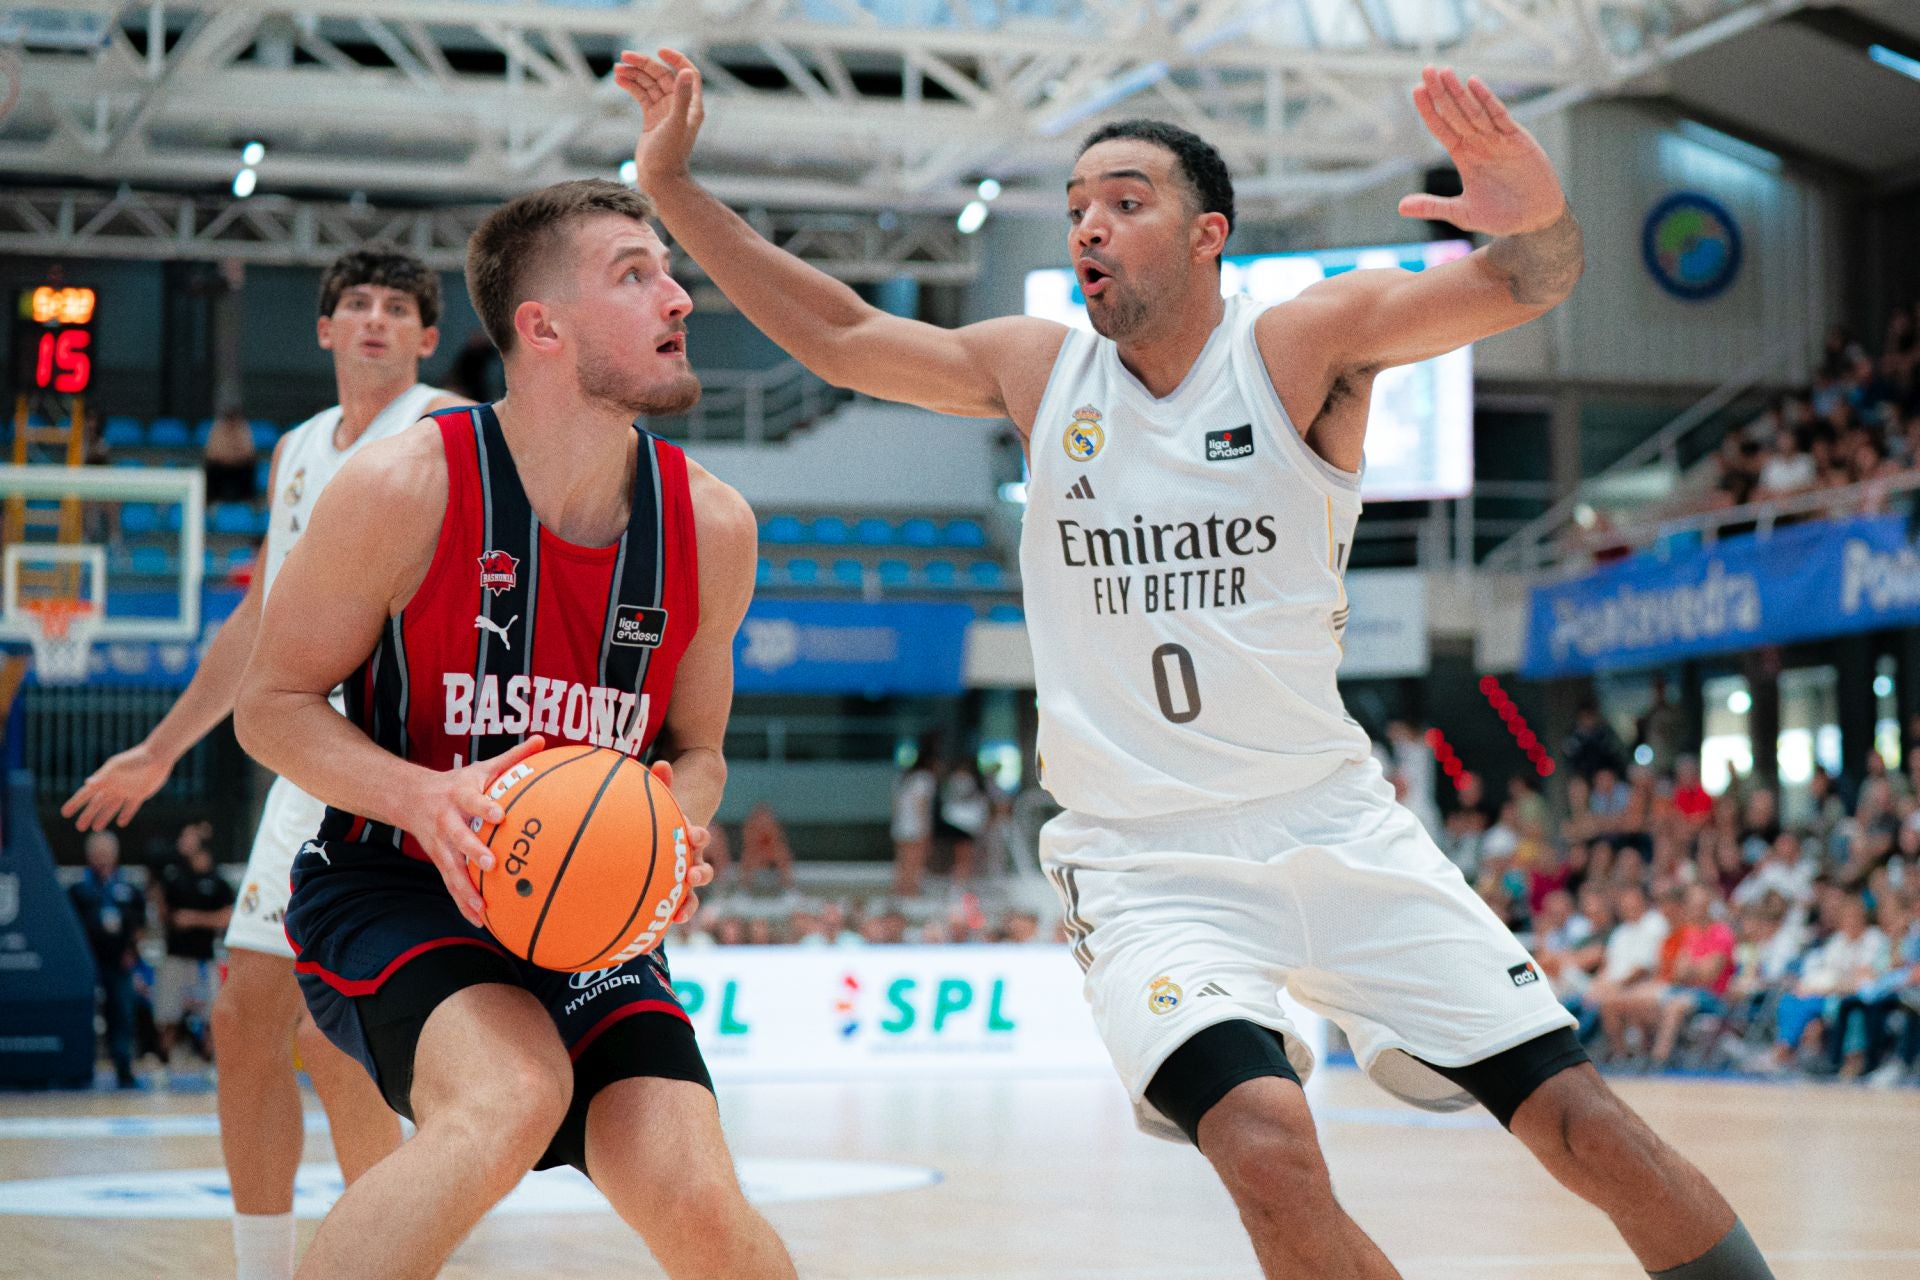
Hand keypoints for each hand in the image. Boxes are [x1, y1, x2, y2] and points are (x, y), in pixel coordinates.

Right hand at [62, 741, 171, 831]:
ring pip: (112, 807)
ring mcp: (127, 790)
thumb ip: (103, 776)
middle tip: (79, 827)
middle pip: (97, 804)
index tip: (64, 813)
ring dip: (103, 818)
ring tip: (96, 828)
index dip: (75, 803)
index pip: (86, 794)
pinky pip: (131, 807)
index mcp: (105, 779)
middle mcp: (114, 786)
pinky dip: (126, 815)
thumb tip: (87, 783)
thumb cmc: (135, 759)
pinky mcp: (140, 794)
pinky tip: (121, 823)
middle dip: (88, 815)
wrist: (158, 756)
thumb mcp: (118, 767)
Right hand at [412, 736, 548, 927]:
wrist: (410, 797)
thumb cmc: (458, 782)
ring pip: (452, 869)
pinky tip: (479, 921)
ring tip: (483, 907)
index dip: (485, 807)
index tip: (500, 814)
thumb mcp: (481, 767)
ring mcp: (441, 845)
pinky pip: (451, 884)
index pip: (473, 800)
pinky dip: (462, 903)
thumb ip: (512, 757)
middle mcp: (447, 821)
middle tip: (492, 863)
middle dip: (473, 851)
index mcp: (460, 795)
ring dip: (466, 888)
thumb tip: (543, 740)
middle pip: (459, 838)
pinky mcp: (439, 861)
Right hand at [615, 47, 704, 190]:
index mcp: (691, 105)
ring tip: (617, 68)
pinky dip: (631, 86)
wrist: (660, 180)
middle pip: (663, 76)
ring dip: (635, 74)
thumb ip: (681, 97)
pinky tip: (619, 79)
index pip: (688, 72)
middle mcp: (679, 106)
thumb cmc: (670, 156)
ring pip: (650, 85)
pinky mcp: (651, 119)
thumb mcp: (675, 124)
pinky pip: (641, 96)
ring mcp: (664, 112)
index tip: (659, 51)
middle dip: (645, 64)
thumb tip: (685, 72)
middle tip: (624, 56)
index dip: (676, 59)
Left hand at [645, 759, 714, 925]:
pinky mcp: (668, 897)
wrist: (672, 832)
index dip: (698, 837)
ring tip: (679, 916)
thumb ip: (662, 782)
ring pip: (689, 896)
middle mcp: (690, 861)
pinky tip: (644, 942)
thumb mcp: (661, 797)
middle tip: (693, 876)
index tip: (695, 835)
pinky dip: (661, 925)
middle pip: (701, 870)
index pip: (698, 837)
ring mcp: (681, 882)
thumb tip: (661, 762)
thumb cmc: (662, 813)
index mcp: (688, 838)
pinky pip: (666, 914)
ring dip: (687, 906)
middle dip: (700, 875)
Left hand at [1399, 66, 1565, 235]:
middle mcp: (1480, 143)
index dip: (1429, 110)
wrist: (1535, 220)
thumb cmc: (1500, 216)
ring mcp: (1498, 139)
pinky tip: (1474, 84)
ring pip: (1474, 110)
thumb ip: (1433, 206)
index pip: (1442, 128)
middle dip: (1440, 92)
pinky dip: (1487, 100)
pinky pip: (1500, 116)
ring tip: (1444, 72)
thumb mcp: (1461, 213)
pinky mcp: (1518, 140)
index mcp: (1465, 156)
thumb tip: (1400, 207)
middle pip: (1455, 112)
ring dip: (1459, 92)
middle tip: (1426, 69)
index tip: (1416, 91)